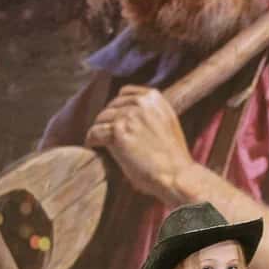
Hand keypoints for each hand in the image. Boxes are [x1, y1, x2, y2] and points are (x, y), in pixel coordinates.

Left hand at [85, 85, 192, 201]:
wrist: (177, 175)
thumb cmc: (173, 157)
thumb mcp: (167, 124)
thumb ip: (150, 114)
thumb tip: (128, 114)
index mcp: (154, 98)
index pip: (125, 93)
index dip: (118, 107)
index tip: (115, 119)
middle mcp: (141, 103)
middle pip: (111, 106)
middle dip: (108, 120)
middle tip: (105, 135)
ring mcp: (129, 116)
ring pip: (101, 118)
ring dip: (99, 130)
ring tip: (98, 142)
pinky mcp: (118, 132)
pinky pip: (95, 132)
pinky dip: (92, 140)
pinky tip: (92, 146)